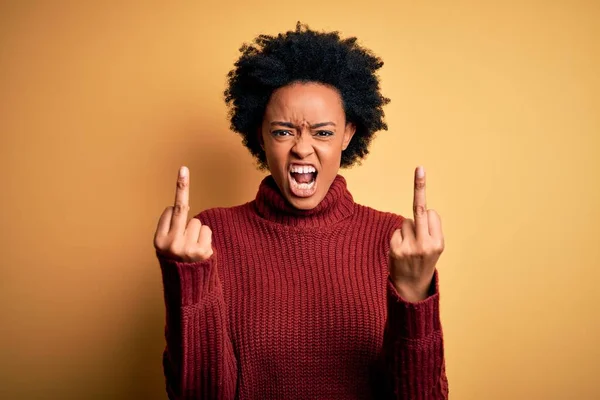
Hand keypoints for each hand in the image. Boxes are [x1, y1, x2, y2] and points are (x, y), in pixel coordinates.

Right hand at [154, 166, 212, 261]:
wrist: (188, 286)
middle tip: (183, 169)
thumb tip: (180, 205)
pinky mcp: (202, 251)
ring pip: (197, 222)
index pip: (169, 211)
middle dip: (181, 188)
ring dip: (196, 232)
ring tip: (192, 247)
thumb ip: (171, 227)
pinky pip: (206, 230)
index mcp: (158, 241)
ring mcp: (187, 248)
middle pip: (180, 209)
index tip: (181, 174)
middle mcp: (171, 244)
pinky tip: (200, 250)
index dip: (176, 204)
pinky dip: (205, 237)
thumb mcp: (167, 246)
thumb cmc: (176, 260)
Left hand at [389, 166, 443, 301]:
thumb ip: (430, 230)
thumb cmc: (423, 262)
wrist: (411, 287)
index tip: (425, 181)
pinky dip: (398, 237)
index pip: (431, 214)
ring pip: (405, 221)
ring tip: (410, 248)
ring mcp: (410, 247)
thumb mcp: (434, 248)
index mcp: (439, 242)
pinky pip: (396, 231)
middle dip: (420, 188)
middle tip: (420, 168)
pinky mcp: (396, 249)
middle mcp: (426, 244)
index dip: (428, 214)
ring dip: (406, 231)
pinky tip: (401, 251)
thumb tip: (423, 208)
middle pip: (421, 209)